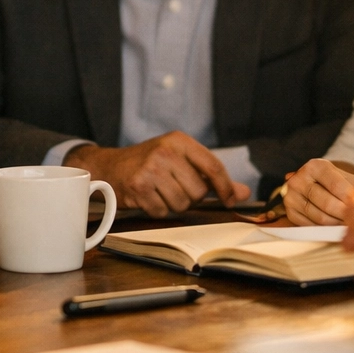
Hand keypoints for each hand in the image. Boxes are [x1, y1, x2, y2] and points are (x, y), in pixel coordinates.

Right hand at [66, 132, 250, 217]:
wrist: (109, 167)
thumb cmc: (150, 164)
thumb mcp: (181, 161)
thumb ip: (213, 177)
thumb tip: (244, 193)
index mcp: (179, 141)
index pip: (213, 166)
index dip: (225, 187)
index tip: (230, 200)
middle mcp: (165, 152)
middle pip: (198, 191)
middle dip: (190, 197)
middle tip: (174, 188)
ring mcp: (150, 169)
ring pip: (181, 204)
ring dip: (173, 204)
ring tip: (159, 192)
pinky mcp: (138, 187)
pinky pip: (162, 211)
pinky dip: (156, 210)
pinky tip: (147, 198)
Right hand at [283, 159, 353, 224]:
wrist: (319, 187)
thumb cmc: (339, 184)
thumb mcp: (350, 180)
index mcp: (315, 166)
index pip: (337, 186)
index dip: (352, 201)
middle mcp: (299, 179)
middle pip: (327, 204)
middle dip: (346, 215)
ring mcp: (291, 196)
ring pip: (319, 218)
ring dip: (338, 224)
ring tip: (350, 224)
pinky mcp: (290, 213)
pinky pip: (311, 226)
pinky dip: (325, 229)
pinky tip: (336, 226)